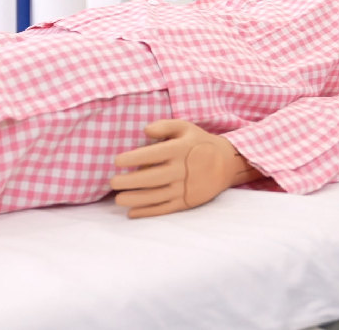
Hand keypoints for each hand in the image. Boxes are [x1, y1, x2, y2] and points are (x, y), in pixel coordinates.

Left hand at [110, 119, 260, 217]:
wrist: (226, 163)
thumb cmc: (198, 142)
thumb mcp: (185, 127)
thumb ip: (164, 126)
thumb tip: (145, 130)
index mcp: (180, 150)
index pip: (154, 154)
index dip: (134, 158)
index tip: (117, 161)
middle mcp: (182, 170)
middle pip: (152, 178)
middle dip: (130, 181)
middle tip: (112, 182)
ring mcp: (184, 188)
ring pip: (157, 196)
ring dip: (136, 199)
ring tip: (118, 199)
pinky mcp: (186, 201)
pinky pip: (165, 208)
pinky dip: (148, 212)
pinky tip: (132, 212)